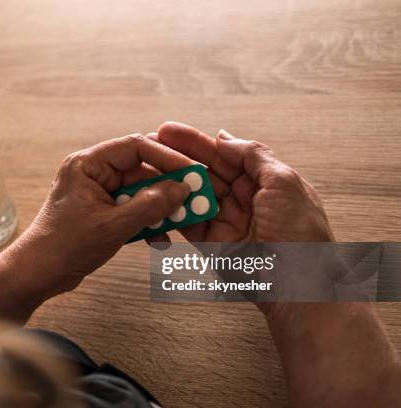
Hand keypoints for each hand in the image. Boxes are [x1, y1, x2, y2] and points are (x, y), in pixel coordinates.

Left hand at [1, 134, 193, 298]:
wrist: (37, 274)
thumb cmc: (64, 246)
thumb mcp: (113, 226)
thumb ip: (149, 206)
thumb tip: (180, 189)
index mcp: (87, 164)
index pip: (135, 147)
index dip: (166, 156)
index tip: (190, 170)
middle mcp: (92, 173)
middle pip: (140, 169)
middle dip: (167, 185)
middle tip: (192, 196)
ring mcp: (97, 192)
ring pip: (140, 191)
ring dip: (159, 207)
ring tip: (179, 220)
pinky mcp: (101, 211)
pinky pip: (132, 208)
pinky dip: (147, 221)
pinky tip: (159, 238)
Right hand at [150, 122, 334, 242]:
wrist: (298, 286)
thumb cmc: (301, 234)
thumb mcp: (284, 182)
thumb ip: (253, 156)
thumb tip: (224, 137)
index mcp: (263, 182)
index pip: (224, 154)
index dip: (197, 141)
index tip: (170, 130)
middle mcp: (243, 199)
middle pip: (204, 171)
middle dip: (178, 156)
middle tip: (150, 141)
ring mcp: (225, 221)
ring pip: (191, 194)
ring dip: (170, 180)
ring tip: (146, 165)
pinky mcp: (211, 243)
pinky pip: (186, 221)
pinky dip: (170, 209)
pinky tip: (154, 194)